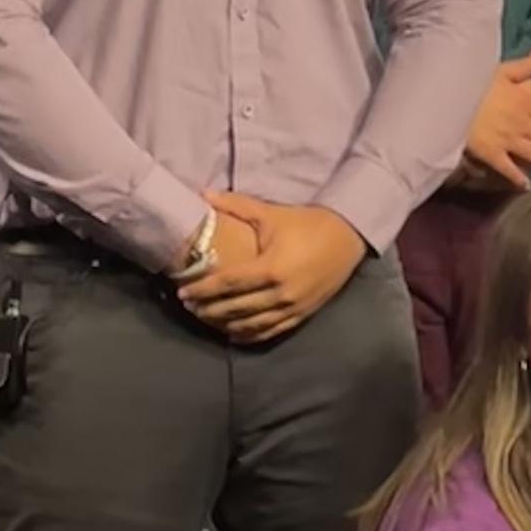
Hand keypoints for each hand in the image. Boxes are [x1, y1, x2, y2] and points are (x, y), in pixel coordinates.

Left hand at [181, 195, 363, 343]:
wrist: (348, 237)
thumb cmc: (308, 223)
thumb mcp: (271, 214)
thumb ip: (236, 206)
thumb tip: (202, 194)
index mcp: (270, 268)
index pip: (227, 284)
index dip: (202, 290)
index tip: (182, 292)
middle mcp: (281, 293)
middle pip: (235, 308)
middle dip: (208, 309)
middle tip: (188, 306)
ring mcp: (293, 308)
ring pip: (251, 325)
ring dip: (225, 324)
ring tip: (206, 319)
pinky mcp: (302, 315)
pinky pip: (271, 331)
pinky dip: (249, 335)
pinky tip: (233, 335)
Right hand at [463, 50, 530, 193]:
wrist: (447, 101)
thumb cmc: (473, 82)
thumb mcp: (500, 68)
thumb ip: (524, 64)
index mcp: (526, 100)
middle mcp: (522, 122)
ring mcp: (509, 141)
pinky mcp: (494, 156)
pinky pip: (512, 172)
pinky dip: (520, 180)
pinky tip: (525, 185)